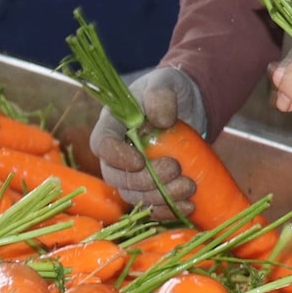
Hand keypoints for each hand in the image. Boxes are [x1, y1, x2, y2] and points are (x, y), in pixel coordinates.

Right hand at [90, 66, 207, 219]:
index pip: (102, 144)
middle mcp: (117, 152)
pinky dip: (168, 210)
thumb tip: (161, 121)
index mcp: (113, 123)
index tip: (140, 160)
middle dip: (146, 180)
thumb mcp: (166, 82)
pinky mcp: (150, 187)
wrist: (189, 105)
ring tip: (189, 187)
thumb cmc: (171, 89)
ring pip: (135, 196)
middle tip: (175, 169)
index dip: (116, 157)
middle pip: (117, 177)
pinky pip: (152, 207)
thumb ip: (161, 95)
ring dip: (160, 198)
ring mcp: (132, 172)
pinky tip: (189, 206)